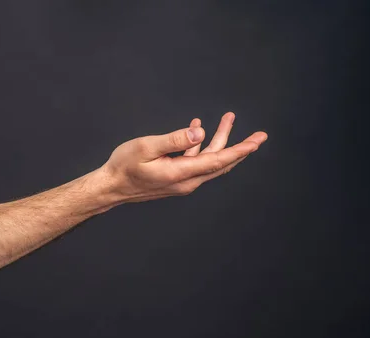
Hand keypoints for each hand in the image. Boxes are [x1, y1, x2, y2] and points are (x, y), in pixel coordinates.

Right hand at [101, 112, 267, 202]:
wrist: (110, 187)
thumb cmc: (123, 167)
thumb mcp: (146, 147)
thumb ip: (174, 140)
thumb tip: (200, 133)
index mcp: (181, 174)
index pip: (218, 161)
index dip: (240, 150)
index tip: (257, 141)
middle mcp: (186, 181)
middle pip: (221, 163)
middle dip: (240, 147)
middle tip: (260, 135)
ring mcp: (182, 181)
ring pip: (209, 161)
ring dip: (220, 140)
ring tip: (227, 118)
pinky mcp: (176, 178)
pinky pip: (195, 162)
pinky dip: (201, 145)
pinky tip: (198, 129)